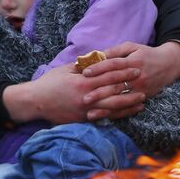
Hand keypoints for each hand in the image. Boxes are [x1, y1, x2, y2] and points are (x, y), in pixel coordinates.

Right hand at [3, 61, 143, 124]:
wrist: (35, 102)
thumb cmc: (49, 84)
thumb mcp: (64, 70)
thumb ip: (81, 66)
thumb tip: (94, 59)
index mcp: (83, 80)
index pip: (108, 75)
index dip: (123, 71)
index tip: (135, 68)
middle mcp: (86, 95)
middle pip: (113, 90)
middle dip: (130, 86)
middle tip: (144, 83)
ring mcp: (85, 109)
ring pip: (112, 106)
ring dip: (128, 103)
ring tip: (142, 101)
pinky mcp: (83, 119)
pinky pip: (104, 118)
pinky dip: (117, 115)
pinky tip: (127, 113)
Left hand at [80, 41, 179, 120]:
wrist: (169, 64)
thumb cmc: (146, 54)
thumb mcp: (132, 47)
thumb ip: (115, 51)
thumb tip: (96, 55)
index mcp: (133, 61)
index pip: (113, 64)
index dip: (98, 68)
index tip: (84, 73)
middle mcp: (137, 76)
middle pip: (115, 84)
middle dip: (99, 92)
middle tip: (83, 98)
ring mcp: (141, 88)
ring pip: (121, 99)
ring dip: (105, 106)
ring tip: (90, 111)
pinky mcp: (144, 96)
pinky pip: (128, 106)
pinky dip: (116, 112)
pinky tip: (104, 116)